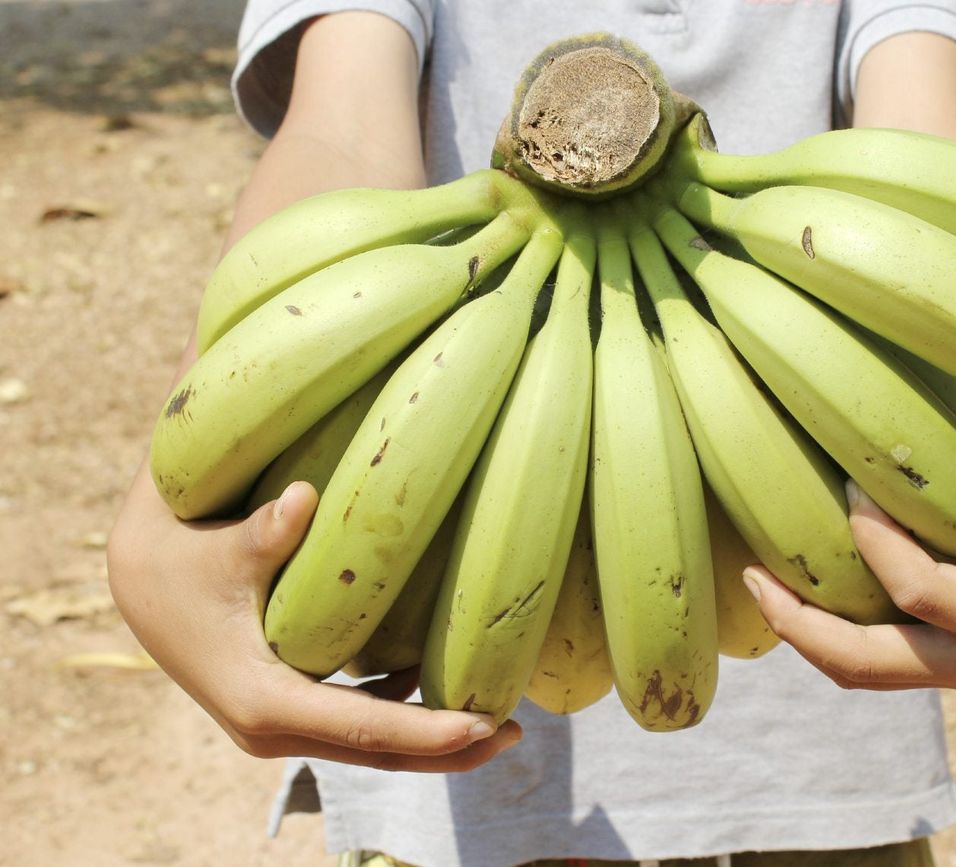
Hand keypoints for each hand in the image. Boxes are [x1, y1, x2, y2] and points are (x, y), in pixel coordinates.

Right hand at [107, 471, 521, 769]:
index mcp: (262, 700)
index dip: (426, 730)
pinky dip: (401, 712)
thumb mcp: (216, 546)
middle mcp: (272, 728)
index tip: (485, 725)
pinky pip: (356, 720)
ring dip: (431, 737)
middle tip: (518, 731)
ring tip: (500, 716)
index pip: (360, 726)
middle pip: (375, 754)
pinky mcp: (289, 705)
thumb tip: (303, 499)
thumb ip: (262, 532)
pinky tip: (442, 684)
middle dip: (448, 750)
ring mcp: (280, 723)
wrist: (139, 579)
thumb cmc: (179, 558)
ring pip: (369, 744)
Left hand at [743, 444, 955, 691]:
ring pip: (862, 674)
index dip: (878, 542)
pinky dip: (826, 634)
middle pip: (871, 665)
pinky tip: (794, 589)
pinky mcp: (939, 666)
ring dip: (804, 636)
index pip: (923, 593)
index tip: (852, 484)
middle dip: (804, 626)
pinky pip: (871, 663)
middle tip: (753, 574)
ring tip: (755, 584)